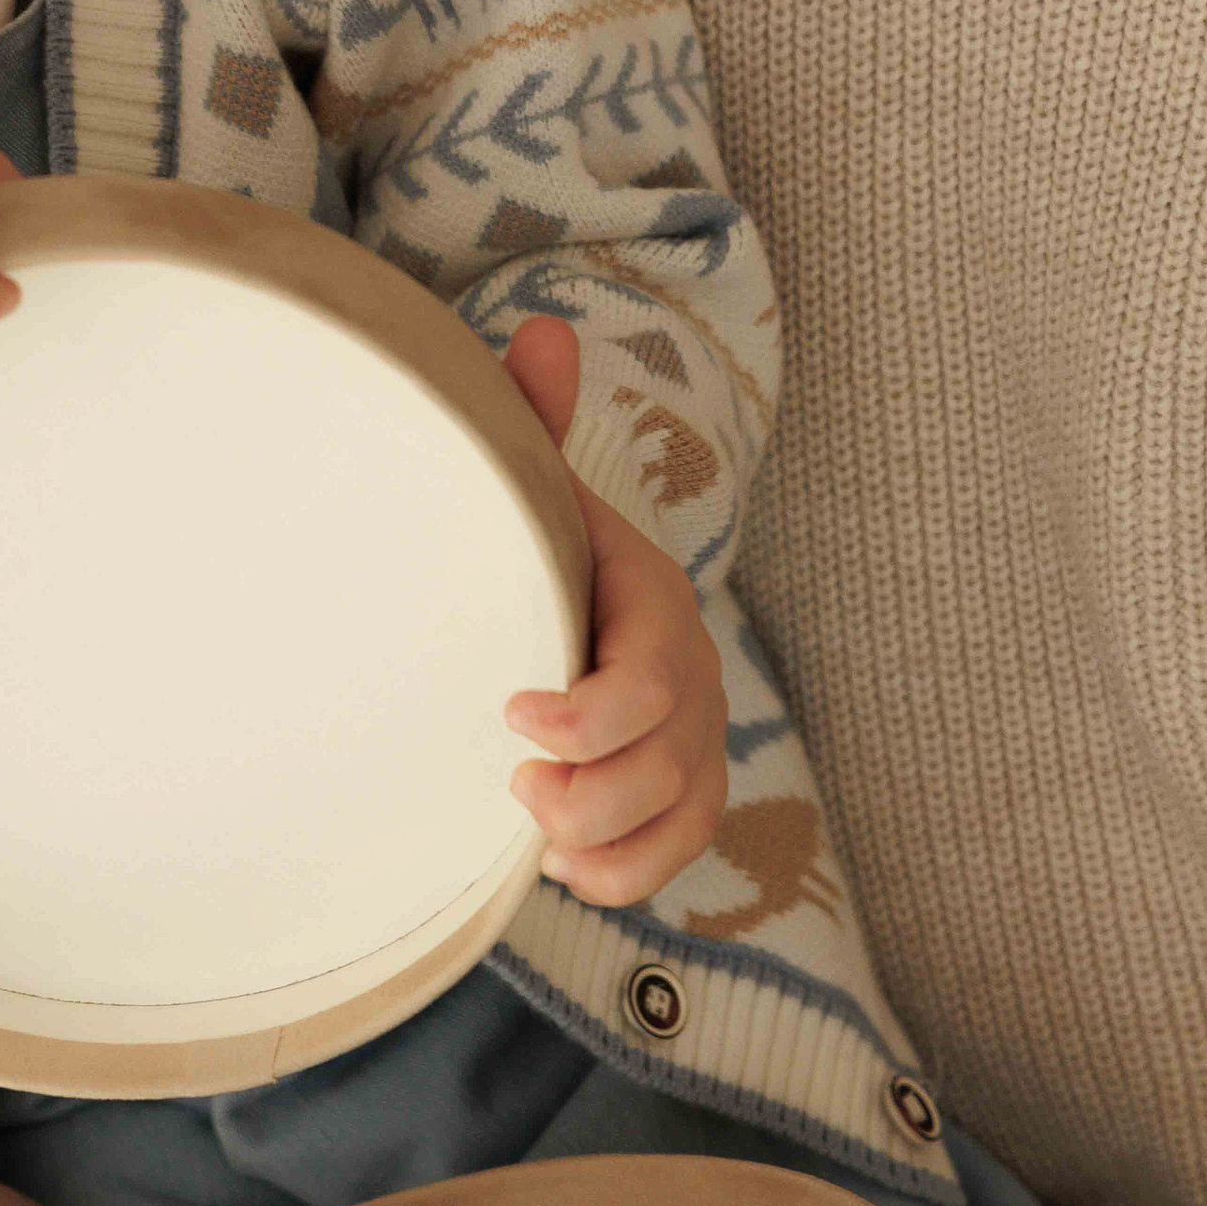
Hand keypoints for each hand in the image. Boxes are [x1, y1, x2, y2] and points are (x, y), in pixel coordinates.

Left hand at [496, 314, 730, 903]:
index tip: (511, 717)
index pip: (652, 677)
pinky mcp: (683, 798)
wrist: (566, 604)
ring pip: (679, 819)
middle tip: (510, 779)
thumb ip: (531, 417)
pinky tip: (558, 859)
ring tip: (528, 820)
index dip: (588, 717)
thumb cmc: (539, 546)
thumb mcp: (534, 486)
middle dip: (588, 791)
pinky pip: (673, 857)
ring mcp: (695, 743)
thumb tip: (540, 331)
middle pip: (668, 765)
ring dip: (601, 839)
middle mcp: (692, 678)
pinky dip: (619, 874)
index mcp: (653, 605)